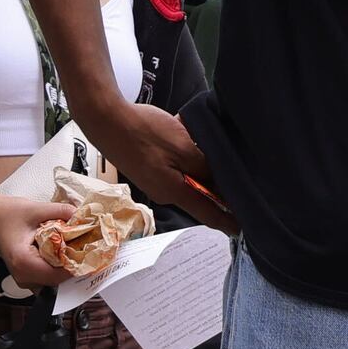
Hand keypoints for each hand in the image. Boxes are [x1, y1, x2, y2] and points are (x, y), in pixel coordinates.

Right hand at [0, 183, 82, 288]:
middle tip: (86, 247)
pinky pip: (48, 278)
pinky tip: (63, 252)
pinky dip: (58, 268)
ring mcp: (24, 279)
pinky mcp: (27, 277)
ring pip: (54, 281)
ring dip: (67, 267)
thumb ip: (62, 212)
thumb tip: (82, 218)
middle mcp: (23, 276)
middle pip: (58, 280)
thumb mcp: (36, 208)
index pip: (57, 274)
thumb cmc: (7, 214)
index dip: (76, 264)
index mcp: (23, 262)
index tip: (89, 250)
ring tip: (75, 248)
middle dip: (73, 265)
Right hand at [85, 98, 232, 231]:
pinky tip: (185, 134)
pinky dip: (184, 154)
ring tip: (206, 145)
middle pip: (199, 194)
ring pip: (187, 176)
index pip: (207, 214)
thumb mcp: (183, 147)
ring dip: (199, 164)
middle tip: (237, 176)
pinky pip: (174, 166)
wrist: (105, 119)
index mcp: (174, 192)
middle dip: (216, 187)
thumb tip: (221, 183)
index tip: (242, 229)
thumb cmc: (143, 132)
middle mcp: (164, 192)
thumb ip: (205, 167)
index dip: (227, 221)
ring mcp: (154, 180)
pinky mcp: (148, 168)